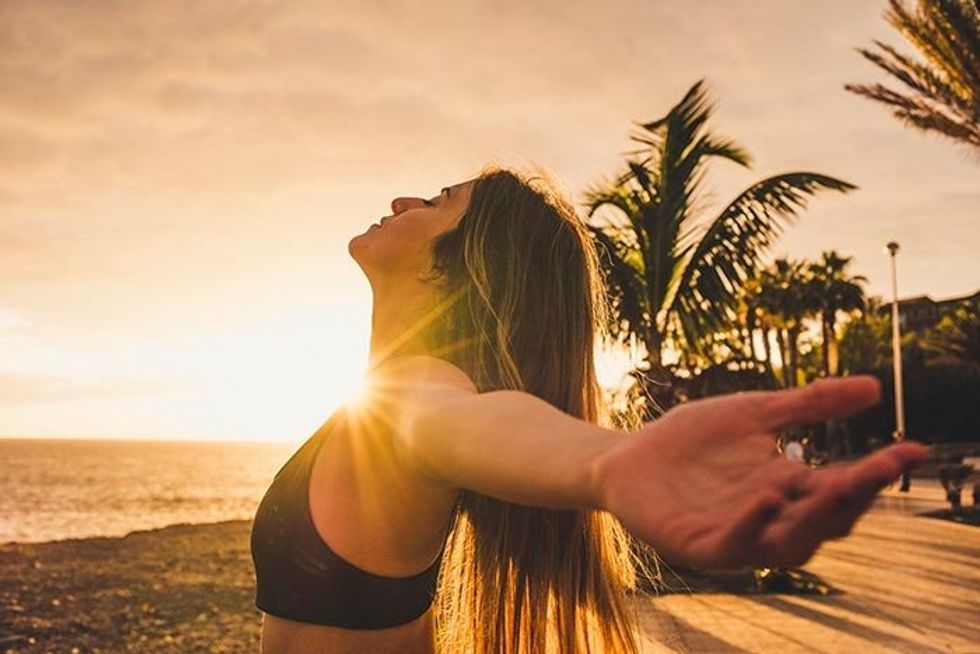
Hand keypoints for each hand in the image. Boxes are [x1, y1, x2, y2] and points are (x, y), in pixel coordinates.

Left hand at [593, 376, 929, 568]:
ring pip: (790, 543)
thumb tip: (875, 388)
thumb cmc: (691, 439)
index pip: (842, 487)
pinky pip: (734, 544)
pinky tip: (769, 496)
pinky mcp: (699, 546)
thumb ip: (809, 405)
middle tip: (879, 468)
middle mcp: (771, 518)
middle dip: (854, 496)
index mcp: (789, 488)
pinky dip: (754, 524)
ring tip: (836, 483)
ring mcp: (737, 536)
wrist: (628, 456)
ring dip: (815, 518)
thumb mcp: (754, 412)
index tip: (912, 449)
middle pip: (826, 520)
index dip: (876, 472)